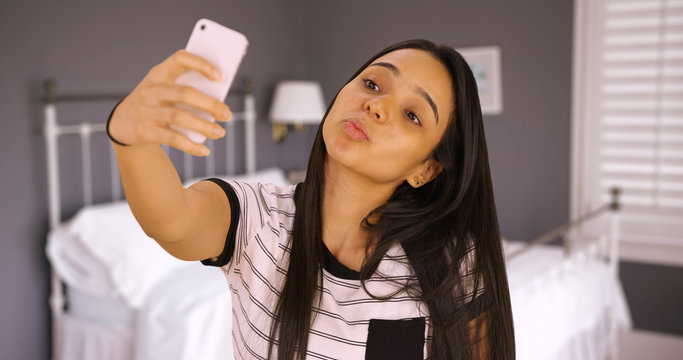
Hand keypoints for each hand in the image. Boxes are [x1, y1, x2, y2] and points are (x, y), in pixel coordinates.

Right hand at [109, 50, 231, 155]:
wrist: (122, 122)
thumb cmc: (155, 103)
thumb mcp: (163, 89)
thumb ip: (185, 90)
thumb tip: (218, 103)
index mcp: (159, 73)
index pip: (180, 59)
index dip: (200, 64)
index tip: (219, 77)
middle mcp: (151, 90)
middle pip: (185, 93)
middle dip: (210, 104)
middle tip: (227, 114)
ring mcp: (146, 110)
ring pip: (179, 117)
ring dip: (204, 126)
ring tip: (220, 133)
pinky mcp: (145, 131)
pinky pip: (172, 138)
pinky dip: (191, 146)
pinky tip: (204, 150)